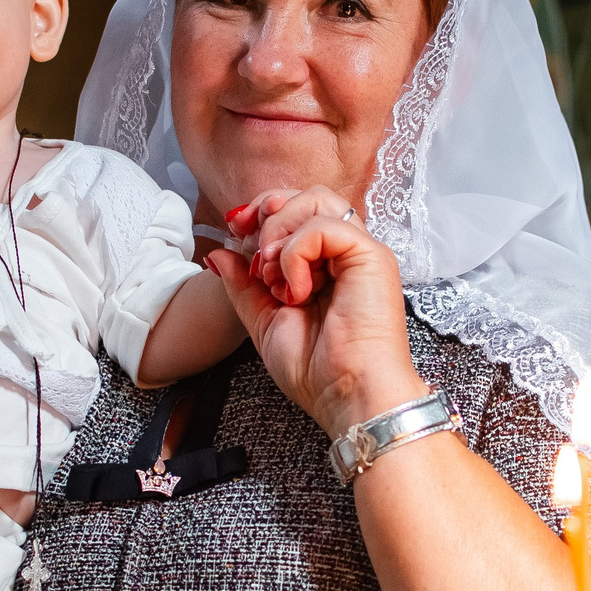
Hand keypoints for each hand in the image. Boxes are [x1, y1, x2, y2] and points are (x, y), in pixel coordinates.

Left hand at [204, 187, 426, 435]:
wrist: (345, 395)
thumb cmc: (315, 370)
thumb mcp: (264, 322)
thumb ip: (243, 286)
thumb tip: (218, 254)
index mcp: (326, 265)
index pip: (298, 209)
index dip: (264, 210)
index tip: (235, 228)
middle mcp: (346, 254)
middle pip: (309, 195)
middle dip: (269, 210)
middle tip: (249, 243)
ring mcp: (361, 253)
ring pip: (318, 201)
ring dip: (280, 233)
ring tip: (272, 276)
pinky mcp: (372, 257)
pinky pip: (324, 227)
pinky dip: (296, 254)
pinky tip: (296, 290)